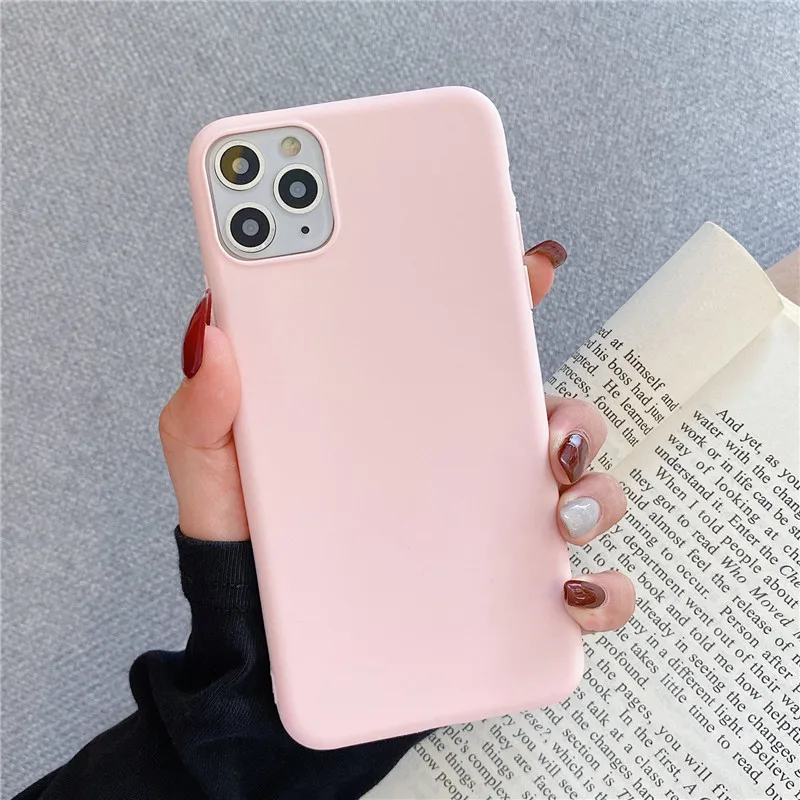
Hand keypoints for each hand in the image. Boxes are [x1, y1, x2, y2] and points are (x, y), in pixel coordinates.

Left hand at [159, 241, 634, 633]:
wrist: (263, 654)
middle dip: (571, 407)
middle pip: (541, 411)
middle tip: (549, 424)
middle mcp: (454, 460)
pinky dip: (599, 587)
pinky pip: (578, 585)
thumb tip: (215, 336)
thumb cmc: (250, 552)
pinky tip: (571, 591)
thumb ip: (205, 409)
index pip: (461, 343)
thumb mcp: (215, 471)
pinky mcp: (503, 595)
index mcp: (399, 412)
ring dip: (593, 488)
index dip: (502, 296)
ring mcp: (487, 525)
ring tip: (559, 503)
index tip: (530, 268)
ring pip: (577, 488)